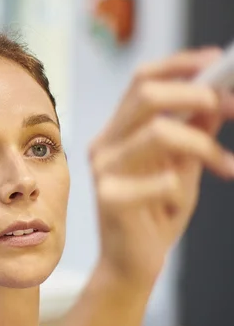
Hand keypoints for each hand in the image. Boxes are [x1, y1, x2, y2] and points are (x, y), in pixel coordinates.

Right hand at [88, 48, 233, 286]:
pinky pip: (162, 180)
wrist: (133, 265)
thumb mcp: (183, 166)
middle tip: (232, 108)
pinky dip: (182, 187)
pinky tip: (179, 203)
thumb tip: (217, 97)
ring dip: (203, 144)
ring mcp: (104, 171)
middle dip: (198, 95)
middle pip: (147, 94)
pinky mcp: (110, 199)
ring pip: (159, 132)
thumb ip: (195, 133)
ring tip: (224, 164)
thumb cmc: (155, 214)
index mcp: (119, 131)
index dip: (181, 64)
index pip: (142, 80)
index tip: (217, 60)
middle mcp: (105, 145)